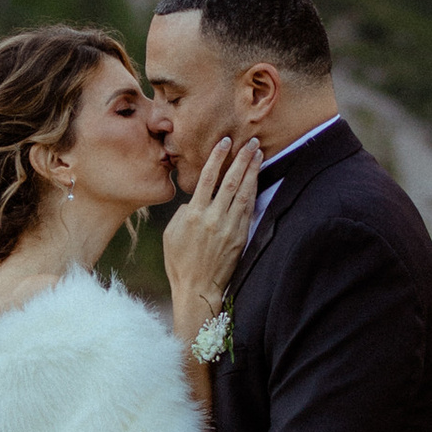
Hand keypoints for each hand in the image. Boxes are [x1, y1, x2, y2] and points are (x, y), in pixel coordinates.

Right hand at [165, 136, 260, 339]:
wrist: (197, 289)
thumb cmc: (179, 262)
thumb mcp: (172, 234)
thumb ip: (184, 213)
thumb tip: (195, 202)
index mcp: (194, 215)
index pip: (208, 178)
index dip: (217, 157)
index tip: (225, 141)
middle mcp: (213, 218)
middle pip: (231, 181)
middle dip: (242, 159)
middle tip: (251, 142)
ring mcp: (229, 228)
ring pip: (243, 193)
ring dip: (252, 172)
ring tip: (258, 154)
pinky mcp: (240, 237)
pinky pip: (248, 209)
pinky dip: (253, 192)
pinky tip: (257, 180)